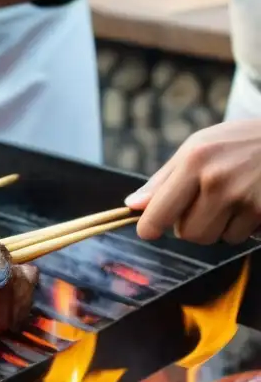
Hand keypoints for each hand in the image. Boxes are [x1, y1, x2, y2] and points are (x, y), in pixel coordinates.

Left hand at [125, 120, 260, 243]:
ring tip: (232, 200)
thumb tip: (133, 205)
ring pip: (217, 239)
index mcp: (195, 162)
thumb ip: (163, 179)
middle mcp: (219, 181)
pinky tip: (251, 203)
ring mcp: (246, 199)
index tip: (149, 231)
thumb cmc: (237, 142)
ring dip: (220, 227)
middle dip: (192, 226)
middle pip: (189, 234)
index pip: (160, 212)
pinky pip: (244, 237)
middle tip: (204, 205)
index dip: (151, 227)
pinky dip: (244, 227)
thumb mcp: (197, 146)